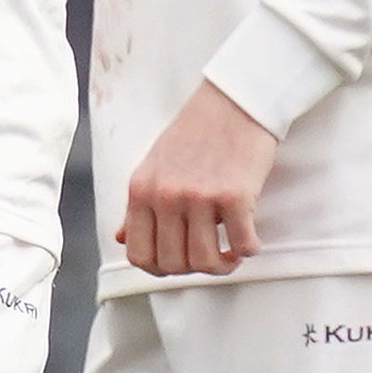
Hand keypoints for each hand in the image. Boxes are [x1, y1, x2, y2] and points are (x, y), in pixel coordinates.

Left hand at [118, 81, 280, 277]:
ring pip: (206, 261)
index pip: (138, 254)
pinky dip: (248, 250)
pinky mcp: (236, 196)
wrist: (232, 103)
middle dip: (193, 269)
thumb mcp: (153, 166)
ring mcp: (200, 197)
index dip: (159, 269)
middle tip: (209, 257)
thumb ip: (138, 206)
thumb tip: (122, 239)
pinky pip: (242, 245)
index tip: (178, 264)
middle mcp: (166, 197)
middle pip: (173, 264)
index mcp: (141, 191)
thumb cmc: (194, 135)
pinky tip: (249, 239)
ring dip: (223, 266)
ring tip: (231, 254)